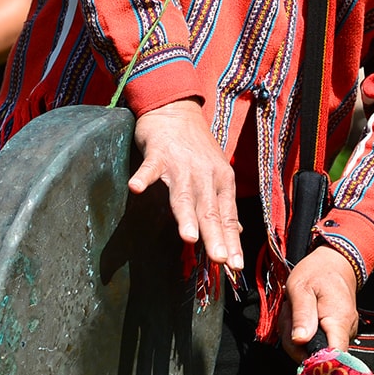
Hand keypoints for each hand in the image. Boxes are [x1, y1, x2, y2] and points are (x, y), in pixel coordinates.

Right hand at [128, 100, 242, 269]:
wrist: (176, 109)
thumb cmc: (196, 146)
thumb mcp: (217, 174)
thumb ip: (223, 205)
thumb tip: (238, 233)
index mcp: (222, 181)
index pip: (227, 216)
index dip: (231, 240)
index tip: (235, 266)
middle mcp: (205, 174)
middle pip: (209, 209)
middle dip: (215, 235)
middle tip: (220, 259)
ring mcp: (181, 164)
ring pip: (183, 193)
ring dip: (186, 215)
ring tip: (189, 237)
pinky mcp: (158, 153)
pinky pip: (150, 167)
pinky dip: (143, 177)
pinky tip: (136, 188)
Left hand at [278, 246, 359, 361]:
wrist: (335, 263)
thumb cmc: (317, 273)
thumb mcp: (301, 288)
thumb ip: (302, 315)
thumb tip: (301, 341)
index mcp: (339, 321)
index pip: (333, 356)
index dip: (314, 361)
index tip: (297, 348)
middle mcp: (346, 332)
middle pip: (317, 355)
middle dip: (295, 342)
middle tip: (289, 316)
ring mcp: (343, 334)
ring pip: (313, 349)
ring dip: (296, 335)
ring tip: (294, 311)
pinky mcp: (336, 334)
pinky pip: (315, 342)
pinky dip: (302, 332)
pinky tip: (300, 316)